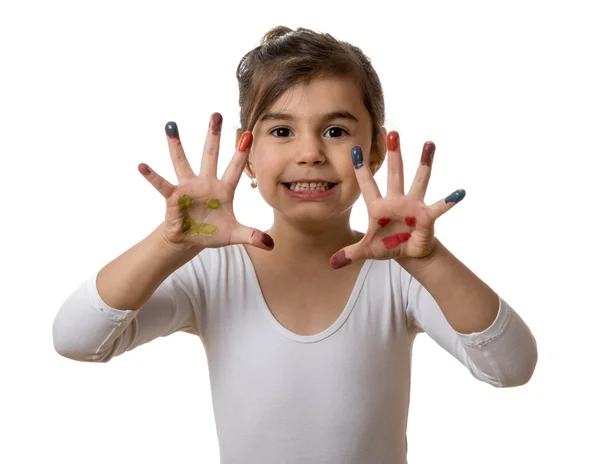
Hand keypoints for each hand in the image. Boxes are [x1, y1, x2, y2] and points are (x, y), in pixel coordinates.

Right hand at [138, 113, 273, 251]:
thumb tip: (271, 245)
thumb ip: (252, 236)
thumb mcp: (234, 235)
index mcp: (224, 190)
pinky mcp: (173, 198)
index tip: (249, 132)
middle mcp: (206, 183)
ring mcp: (188, 188)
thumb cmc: (213, 232)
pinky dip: (152, 176)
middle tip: (216, 114)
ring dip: (176, 145)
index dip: (242, 152)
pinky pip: (162, 185)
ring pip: (183, 162)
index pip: (236, 168)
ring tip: (171, 125)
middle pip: (211, 155)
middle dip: (213, 135)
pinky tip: (142, 166)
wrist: (191, 240)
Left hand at [330, 131, 464, 268]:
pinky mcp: (427, 216)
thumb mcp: (367, 251)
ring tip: (429, 143)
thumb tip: (331, 263)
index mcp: (378, 206)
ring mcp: (413, 205)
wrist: (408, 254)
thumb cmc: (387, 246)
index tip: (354, 148)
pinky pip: (439, 207)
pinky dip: (449, 201)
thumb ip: (349, 253)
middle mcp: (396, 200)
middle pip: (394, 173)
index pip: (367, 184)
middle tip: (393, 132)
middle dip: (394, 154)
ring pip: (419, 180)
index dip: (360, 168)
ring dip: (424, 162)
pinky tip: (460, 192)